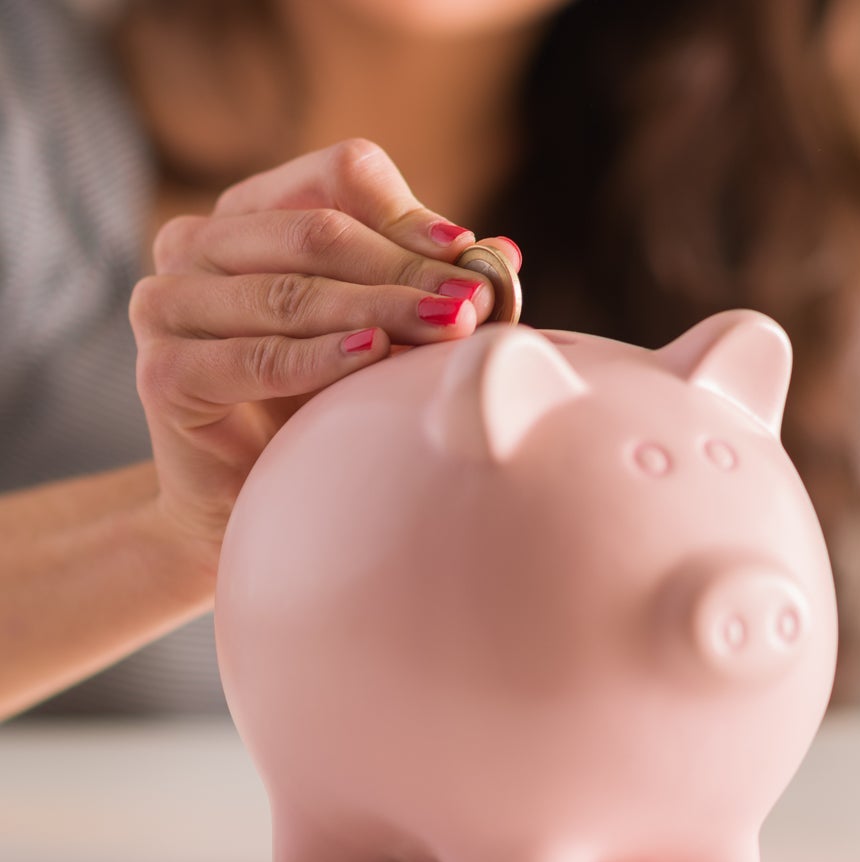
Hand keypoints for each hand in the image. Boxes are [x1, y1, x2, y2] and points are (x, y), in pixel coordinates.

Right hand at [130, 138, 522, 575]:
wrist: (247, 494)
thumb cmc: (319, 401)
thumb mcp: (380, 331)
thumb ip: (427, 286)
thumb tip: (504, 252)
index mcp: (252, 211)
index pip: (337, 177)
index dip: (408, 214)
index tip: (468, 258)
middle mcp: (199, 243)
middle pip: (320, 231)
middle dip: (408, 269)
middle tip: (475, 304)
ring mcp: (167, 302)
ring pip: (291, 291)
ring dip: (379, 309)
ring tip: (448, 328)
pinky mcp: (163, 371)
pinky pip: (256, 358)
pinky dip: (320, 357)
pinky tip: (372, 356)